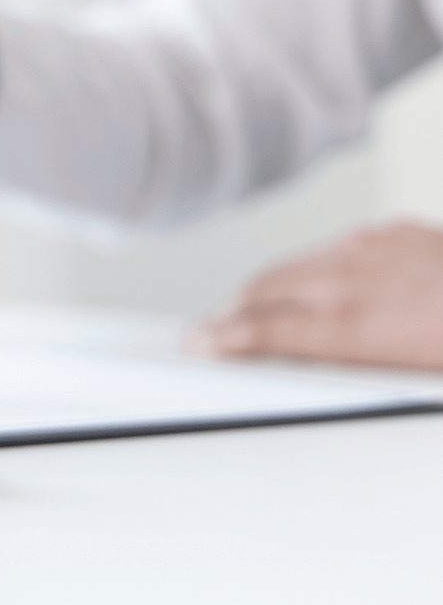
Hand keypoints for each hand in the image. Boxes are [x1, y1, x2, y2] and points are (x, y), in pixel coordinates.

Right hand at [192, 222, 442, 369]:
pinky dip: (313, 268)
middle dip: (232, 311)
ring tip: (251, 307)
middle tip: (210, 329)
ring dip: (266, 288)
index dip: (222, 338)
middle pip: (266, 290)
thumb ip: (346, 362)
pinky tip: (316, 282)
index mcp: (354, 323)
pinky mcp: (393, 232)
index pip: (265, 329)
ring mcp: (372, 248)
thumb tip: (305, 360)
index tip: (198, 343)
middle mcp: (354, 279)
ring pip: (294, 265)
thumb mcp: (407, 372)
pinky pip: (335, 248)